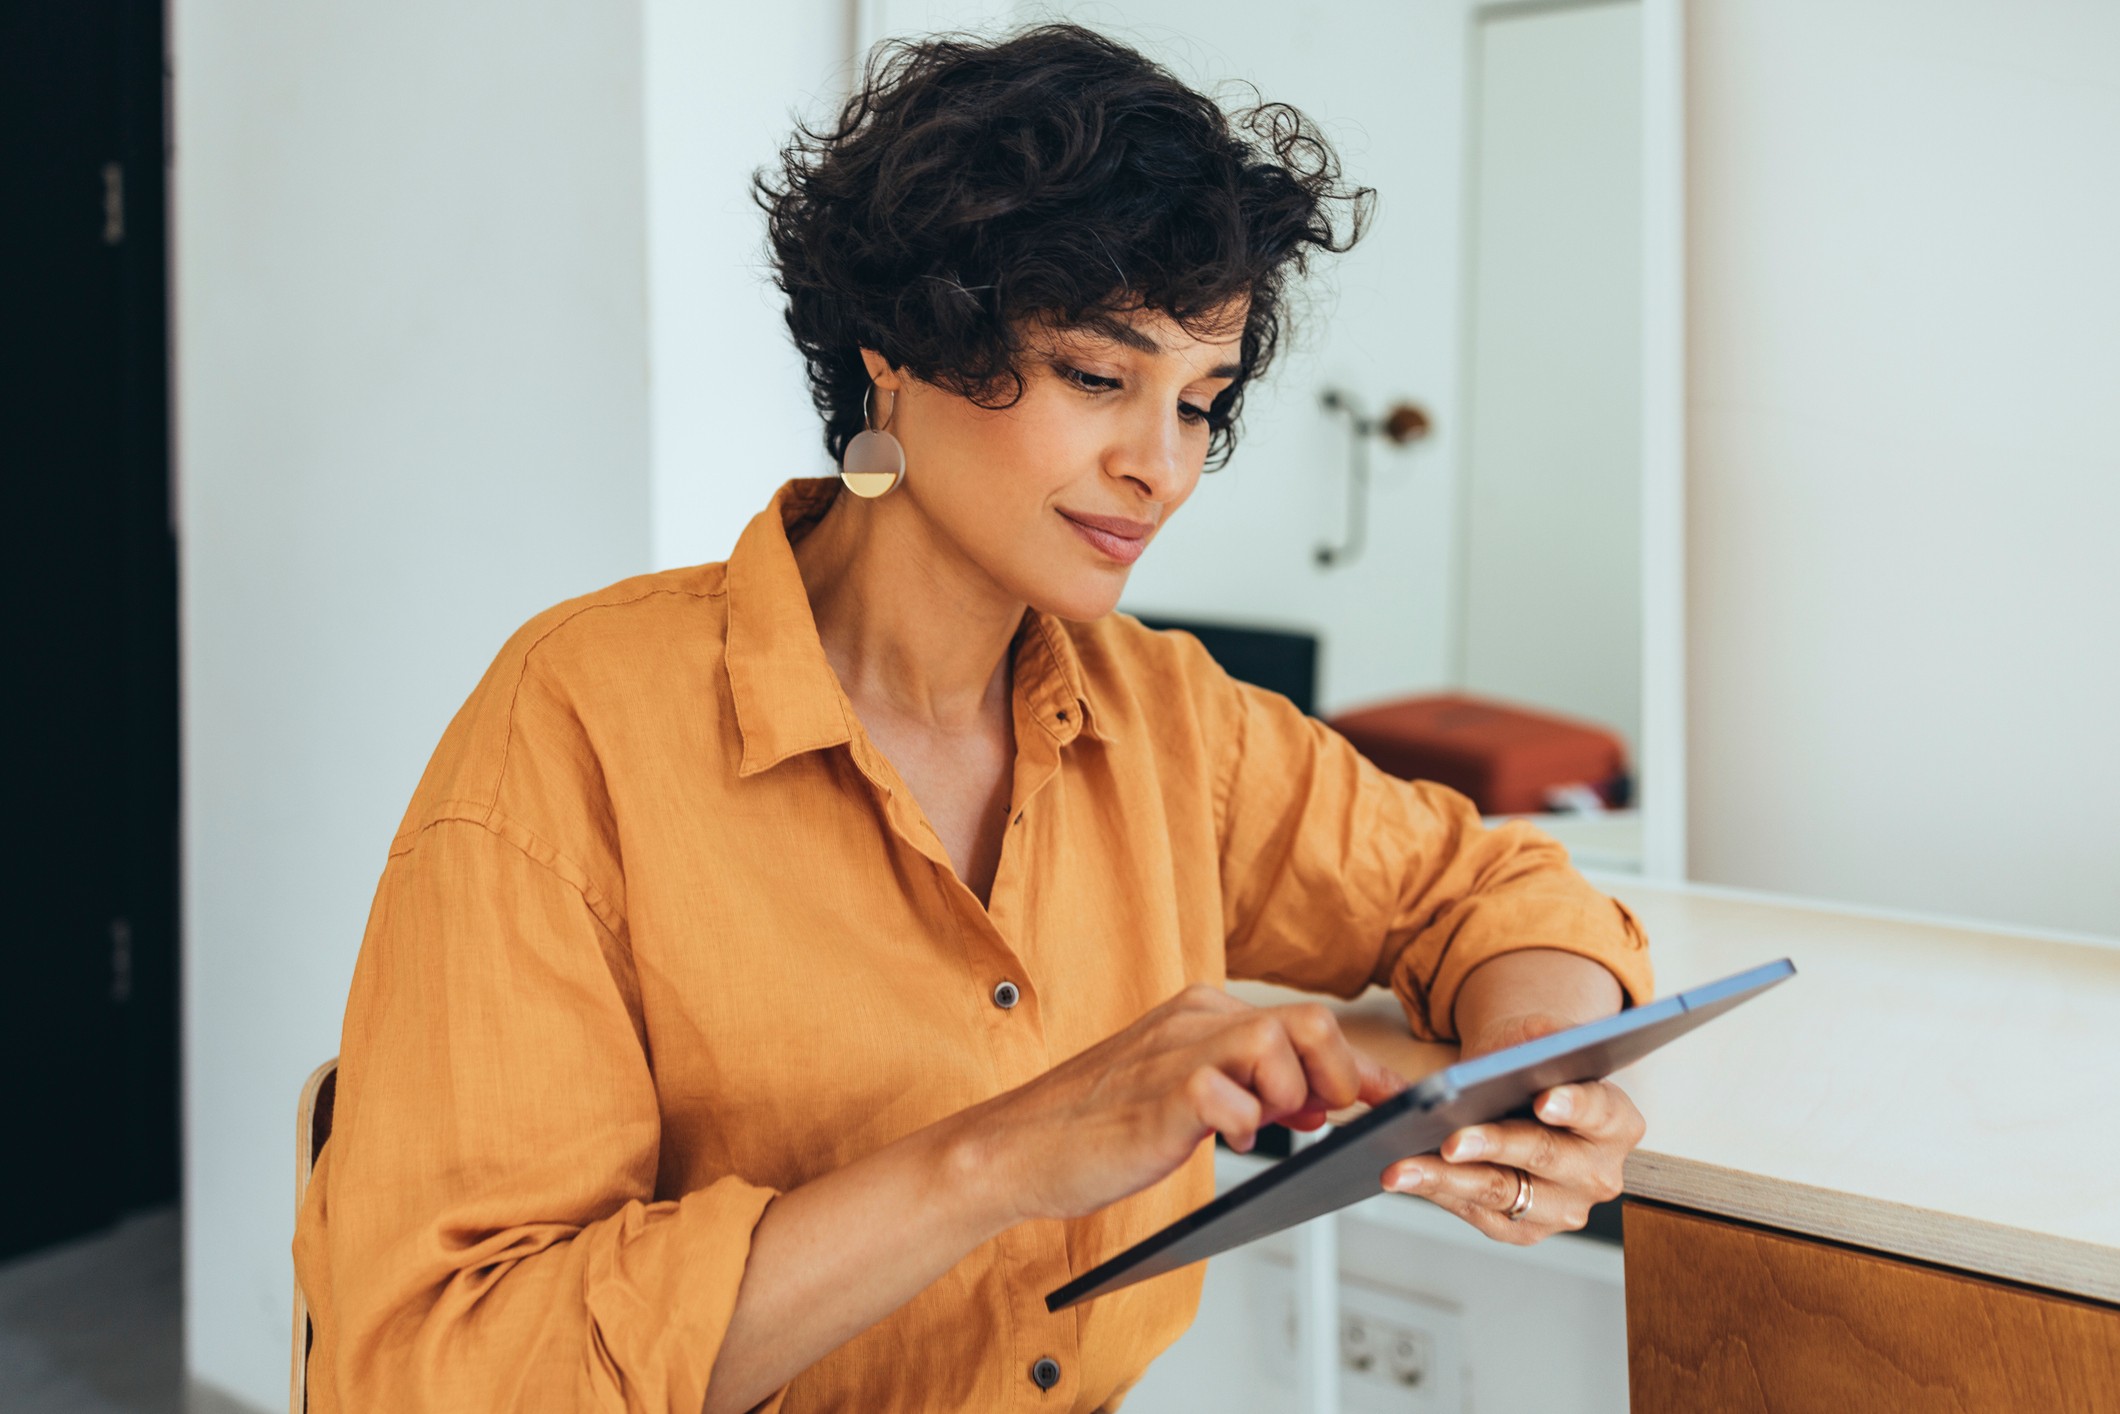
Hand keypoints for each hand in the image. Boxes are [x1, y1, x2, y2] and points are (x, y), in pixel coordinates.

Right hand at [966, 984, 1404, 1225]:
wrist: (1022, 1147)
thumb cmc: (1101, 1126)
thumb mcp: (1192, 1097)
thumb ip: (1254, 1086)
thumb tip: (1327, 1101)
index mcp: (1203, 1012)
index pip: (1305, 1020)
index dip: (1358, 1064)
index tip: (1388, 1098)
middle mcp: (1195, 1019)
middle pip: (1309, 1021)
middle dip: (1336, 1075)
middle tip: (1319, 1120)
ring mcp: (1177, 1051)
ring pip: (1279, 1043)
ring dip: (1290, 1097)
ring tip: (1258, 1126)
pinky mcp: (1162, 1094)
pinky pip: (1231, 1095)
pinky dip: (1244, 1124)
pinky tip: (1224, 1140)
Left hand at [1377, 1012, 1644, 1244]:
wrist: (1517, 1100)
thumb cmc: (1530, 1068)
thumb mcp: (1539, 1039)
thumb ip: (1547, 1037)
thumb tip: (1539, 1042)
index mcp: (1617, 1122)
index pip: (1599, 1111)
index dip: (1572, 1104)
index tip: (1543, 1099)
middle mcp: (1599, 1173)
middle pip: (1544, 1156)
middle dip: (1494, 1146)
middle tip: (1453, 1140)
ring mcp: (1565, 1207)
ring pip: (1504, 1193)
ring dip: (1450, 1180)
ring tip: (1405, 1167)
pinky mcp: (1527, 1230)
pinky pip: (1479, 1214)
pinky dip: (1440, 1193)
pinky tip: (1408, 1177)